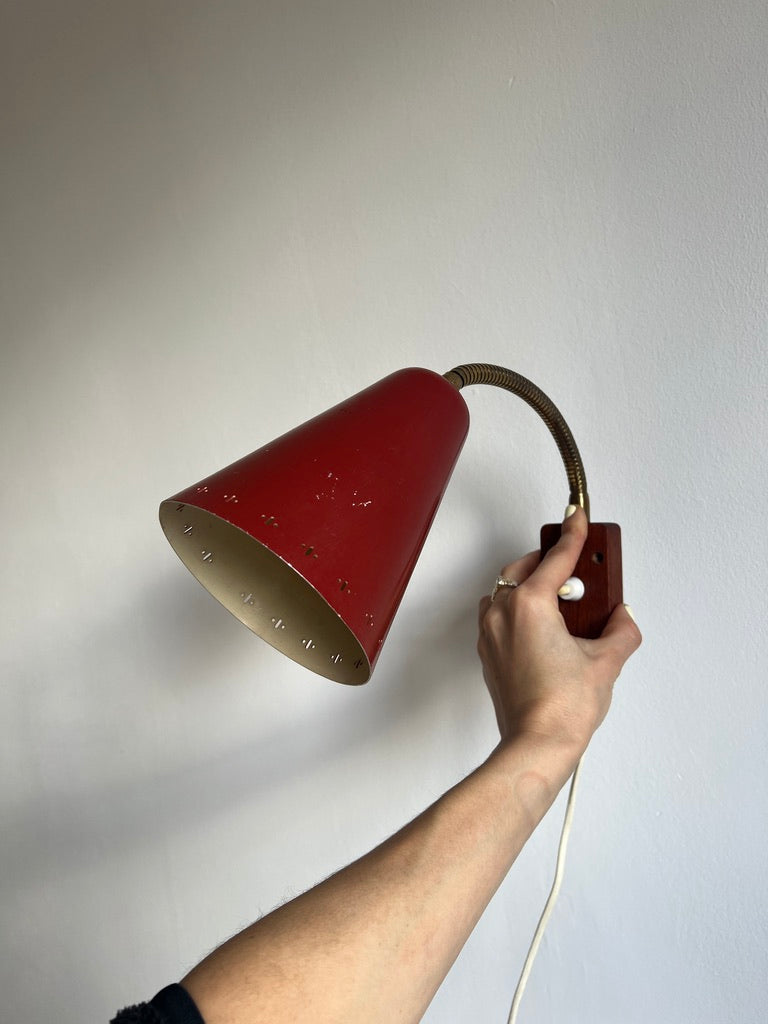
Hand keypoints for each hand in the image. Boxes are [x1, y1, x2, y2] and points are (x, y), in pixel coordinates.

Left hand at [477, 508, 640, 756]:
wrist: (536, 743)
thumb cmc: (562, 706)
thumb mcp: (606, 661)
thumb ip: (621, 631)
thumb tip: (623, 618)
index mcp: (530, 605)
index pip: (556, 558)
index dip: (573, 535)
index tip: (577, 517)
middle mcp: (503, 613)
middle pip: (524, 569)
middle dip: (549, 562)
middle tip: (575, 569)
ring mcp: (490, 634)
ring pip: (505, 590)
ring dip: (529, 585)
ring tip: (560, 599)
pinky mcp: (487, 654)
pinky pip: (498, 615)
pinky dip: (518, 610)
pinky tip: (543, 626)